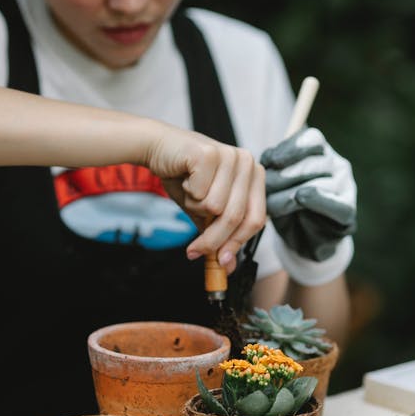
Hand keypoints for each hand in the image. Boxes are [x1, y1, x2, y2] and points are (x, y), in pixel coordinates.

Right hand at [147, 125, 265, 273]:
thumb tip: (228, 267)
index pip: (255, 219)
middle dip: (213, 240)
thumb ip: (218, 234)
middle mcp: (248, 162)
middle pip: (236, 217)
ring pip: (216, 207)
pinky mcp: (210, 153)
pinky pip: (200, 195)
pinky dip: (187, 195)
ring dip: (195, 208)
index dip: (237, 243)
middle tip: (193, 251)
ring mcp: (230, 155)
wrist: (158, 148)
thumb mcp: (205, 211)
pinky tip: (184, 179)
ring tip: (190, 192)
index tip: (222, 262)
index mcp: (254, 175)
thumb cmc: (185, 178)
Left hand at [261, 128, 356, 262]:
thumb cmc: (287, 203)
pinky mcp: (347, 212)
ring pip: (319, 182)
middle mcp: (338, 165)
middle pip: (312, 162)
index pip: (311, 138)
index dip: (289, 148)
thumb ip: (274, 168)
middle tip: (267, 188)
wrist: (303, 238)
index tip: (271, 162)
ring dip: (291, 194)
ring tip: (273, 205)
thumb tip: (266, 162)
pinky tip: (301, 199)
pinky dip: (317, 200)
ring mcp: (346, 188)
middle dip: (284, 175)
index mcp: (322, 152)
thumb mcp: (277, 181)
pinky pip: (334, 204)